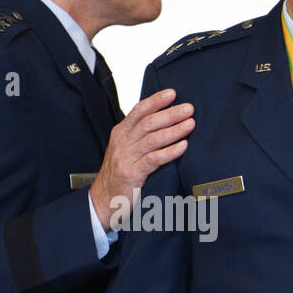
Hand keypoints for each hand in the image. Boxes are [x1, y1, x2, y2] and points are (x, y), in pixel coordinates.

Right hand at [90, 88, 193, 230]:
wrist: (103, 199)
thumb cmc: (118, 173)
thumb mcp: (124, 149)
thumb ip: (139, 135)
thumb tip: (164, 120)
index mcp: (121, 133)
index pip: (139, 111)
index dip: (156, 100)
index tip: (172, 93)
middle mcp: (122, 142)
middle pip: (149, 122)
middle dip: (170, 113)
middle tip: (189, 109)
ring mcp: (126, 157)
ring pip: (153, 139)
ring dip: (174, 130)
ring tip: (190, 124)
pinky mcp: (132, 173)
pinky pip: (154, 159)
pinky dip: (170, 151)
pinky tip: (183, 146)